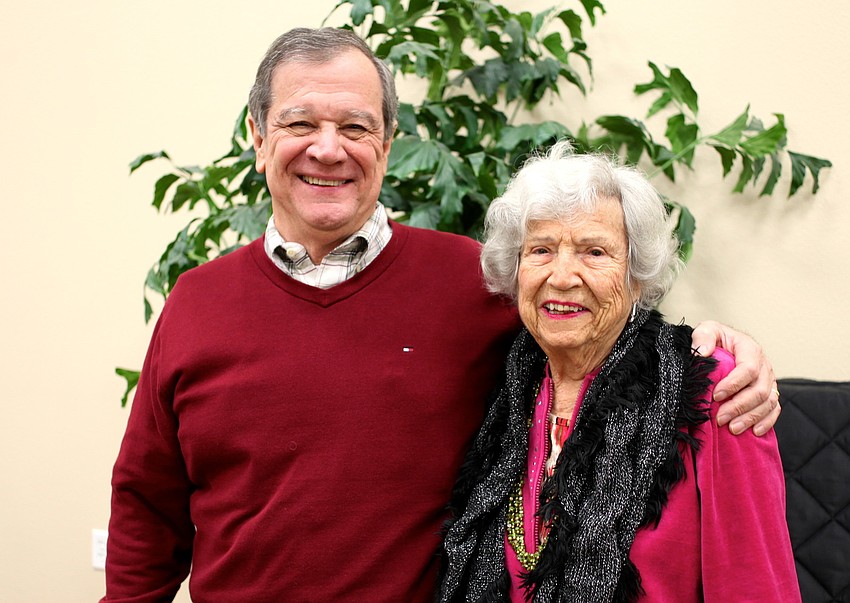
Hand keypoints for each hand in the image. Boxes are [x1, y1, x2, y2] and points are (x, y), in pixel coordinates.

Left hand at [691, 321, 780, 435]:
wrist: (724, 343)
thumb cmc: (716, 338)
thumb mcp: (707, 330)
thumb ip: (703, 336)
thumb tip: (702, 353)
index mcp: (750, 349)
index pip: (748, 368)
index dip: (734, 384)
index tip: (716, 396)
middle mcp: (764, 365)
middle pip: (759, 390)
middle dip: (739, 406)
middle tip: (720, 418)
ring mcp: (769, 380)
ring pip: (768, 402)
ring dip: (751, 417)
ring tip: (733, 428)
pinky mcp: (770, 392)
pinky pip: (774, 409)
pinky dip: (766, 421)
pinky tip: (755, 431)